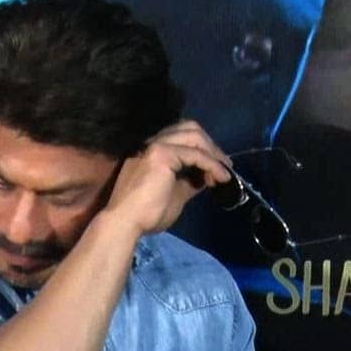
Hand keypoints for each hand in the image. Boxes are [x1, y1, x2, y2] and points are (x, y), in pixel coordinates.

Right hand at [102, 120, 233, 236]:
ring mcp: (155, 145)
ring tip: (224, 173)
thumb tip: (207, 175)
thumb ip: (189, 181)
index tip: (216, 170)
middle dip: (211, 146)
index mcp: (151, 151)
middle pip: (190, 128)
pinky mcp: (161, 153)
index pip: (182, 136)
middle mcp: (151, 142)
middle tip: (224, 166)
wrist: (125, 223)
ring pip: (194, 136)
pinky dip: (212, 164)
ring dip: (213, 153)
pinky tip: (220, 178)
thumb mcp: (176, 194)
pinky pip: (196, 154)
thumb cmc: (145, 214)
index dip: (203, 149)